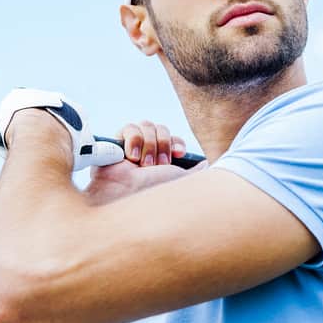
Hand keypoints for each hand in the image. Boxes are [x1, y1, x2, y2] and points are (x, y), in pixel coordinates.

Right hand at [83, 121, 206, 204]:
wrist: (127, 197)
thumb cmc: (154, 193)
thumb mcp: (182, 181)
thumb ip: (195, 171)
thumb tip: (207, 163)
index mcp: (162, 160)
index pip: (172, 139)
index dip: (176, 143)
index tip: (178, 154)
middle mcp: (147, 153)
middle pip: (160, 128)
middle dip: (162, 144)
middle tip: (158, 164)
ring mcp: (131, 147)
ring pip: (146, 125)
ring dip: (149, 145)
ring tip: (143, 164)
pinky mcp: (115, 144)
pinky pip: (129, 128)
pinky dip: (134, 140)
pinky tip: (131, 157)